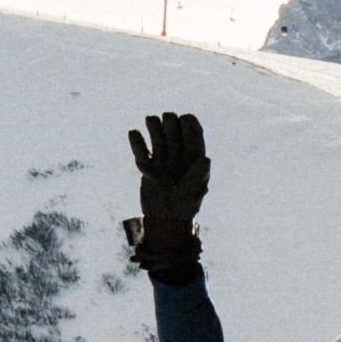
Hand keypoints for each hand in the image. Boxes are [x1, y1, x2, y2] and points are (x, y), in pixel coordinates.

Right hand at [125, 111, 208, 270]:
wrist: (164, 219)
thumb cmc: (184, 208)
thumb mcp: (191, 193)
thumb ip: (198, 176)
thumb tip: (206, 159)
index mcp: (195, 157)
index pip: (194, 130)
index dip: (188, 121)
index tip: (182, 121)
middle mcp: (179, 155)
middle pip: (174, 127)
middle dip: (169, 123)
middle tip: (165, 134)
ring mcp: (162, 159)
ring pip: (157, 132)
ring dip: (153, 125)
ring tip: (150, 123)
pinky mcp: (147, 166)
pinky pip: (140, 148)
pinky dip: (136, 140)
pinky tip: (135, 133)